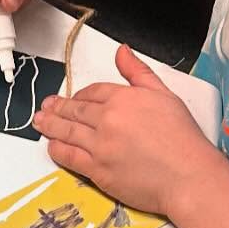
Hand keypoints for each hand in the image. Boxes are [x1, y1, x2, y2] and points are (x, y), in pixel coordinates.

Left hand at [32, 45, 228, 217]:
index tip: (73, 98)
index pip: (93, 91)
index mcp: (124, 98)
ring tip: (40, 122)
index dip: (80, 95)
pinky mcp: (98, 171)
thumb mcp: (165, 95)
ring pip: (67, 132)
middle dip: (57, 107)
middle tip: (46, 106)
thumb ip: (138, 72)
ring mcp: (100, 146)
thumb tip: (121, 51)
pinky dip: (57, 150)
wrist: (189, 176)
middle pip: (75, 110)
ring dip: (50, 125)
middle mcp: (108, 119)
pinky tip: (52, 146)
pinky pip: (69, 157)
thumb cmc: (183, 139)